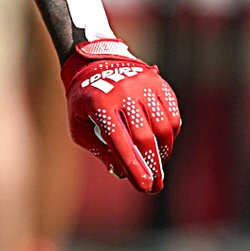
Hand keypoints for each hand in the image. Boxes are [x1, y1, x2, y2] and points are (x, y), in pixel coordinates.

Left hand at [62, 39, 180, 192]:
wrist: (94, 64)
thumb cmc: (85, 101)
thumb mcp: (79, 124)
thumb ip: (98, 149)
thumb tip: (121, 173)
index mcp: (100, 104)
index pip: (119, 141)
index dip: (133, 166)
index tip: (144, 186)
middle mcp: (123, 92)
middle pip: (144, 137)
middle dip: (151, 166)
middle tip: (154, 186)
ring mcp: (143, 86)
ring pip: (162, 128)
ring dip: (163, 151)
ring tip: (157, 163)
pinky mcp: (158, 83)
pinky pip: (172, 116)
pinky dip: (171, 134)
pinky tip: (163, 144)